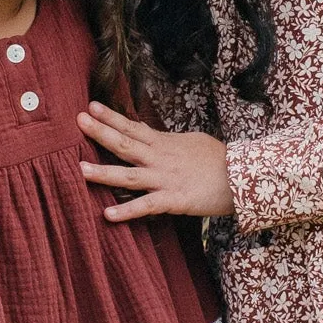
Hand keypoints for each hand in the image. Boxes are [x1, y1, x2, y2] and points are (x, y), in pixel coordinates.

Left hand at [78, 103, 235, 221]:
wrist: (244, 177)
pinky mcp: (175, 200)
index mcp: (165, 143)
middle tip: (78, 121)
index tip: (91, 107)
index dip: (112, 117)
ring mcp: (166, 179)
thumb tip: (146, 134)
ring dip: (104, 173)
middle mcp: (161, 158)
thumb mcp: (190, 142)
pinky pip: (147, 206)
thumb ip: (166, 140)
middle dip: (101, 132)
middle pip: (126, 144)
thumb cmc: (218, 160)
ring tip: (80, 169)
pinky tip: (108, 215)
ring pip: (130, 175)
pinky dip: (127, 211)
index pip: (133, 127)